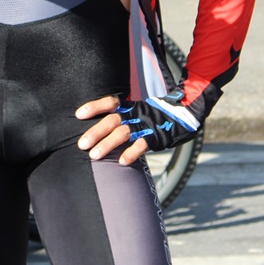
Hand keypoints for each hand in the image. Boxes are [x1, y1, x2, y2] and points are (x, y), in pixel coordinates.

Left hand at [77, 91, 201, 165]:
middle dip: (95, 132)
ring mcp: (145, 125)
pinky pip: (142, 145)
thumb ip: (120, 117)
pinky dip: (131, 153)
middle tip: (81, 144)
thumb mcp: (136, 111)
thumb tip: (96, 129)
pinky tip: (121, 162)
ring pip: (123, 133)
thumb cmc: (154, 115)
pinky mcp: (156, 137)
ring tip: (93, 155)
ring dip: (107, 144)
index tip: (78, 115)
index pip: (110, 102)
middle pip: (112, 120)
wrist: (184, 114)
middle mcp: (135, 113)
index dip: (94, 107)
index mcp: (129, 105)